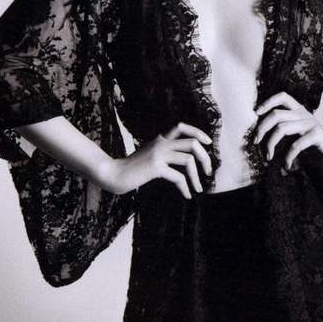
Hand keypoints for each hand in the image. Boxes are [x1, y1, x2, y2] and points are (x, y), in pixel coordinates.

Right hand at [95, 123, 212, 198]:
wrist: (114, 174)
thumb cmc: (132, 168)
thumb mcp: (149, 155)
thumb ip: (164, 152)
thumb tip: (185, 160)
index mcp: (160, 139)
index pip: (182, 126)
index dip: (198, 132)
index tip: (208, 143)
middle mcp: (161, 143)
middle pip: (192, 143)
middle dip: (205, 158)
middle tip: (209, 172)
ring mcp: (158, 154)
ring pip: (189, 159)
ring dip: (197, 176)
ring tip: (199, 188)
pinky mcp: (155, 167)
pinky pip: (179, 176)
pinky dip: (186, 187)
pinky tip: (186, 195)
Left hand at [254, 92, 322, 168]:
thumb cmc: (315, 141)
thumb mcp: (299, 130)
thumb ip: (286, 126)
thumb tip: (261, 133)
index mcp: (299, 110)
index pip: (282, 96)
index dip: (268, 102)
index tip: (256, 113)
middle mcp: (303, 114)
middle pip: (276, 114)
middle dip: (262, 128)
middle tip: (255, 141)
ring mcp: (310, 124)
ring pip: (282, 128)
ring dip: (271, 144)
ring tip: (268, 157)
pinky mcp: (316, 135)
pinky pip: (296, 144)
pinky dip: (288, 156)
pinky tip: (287, 164)